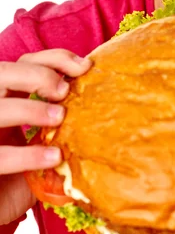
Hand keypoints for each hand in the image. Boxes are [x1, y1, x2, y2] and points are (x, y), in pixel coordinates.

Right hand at [0, 50, 90, 226]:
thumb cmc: (19, 175)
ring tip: (60, 118)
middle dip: (37, 75)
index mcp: (3, 98)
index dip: (53, 58)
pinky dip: (27, 155)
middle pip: (2, 73)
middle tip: (64, 92)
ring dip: (31, 108)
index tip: (84, 67)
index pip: (25, 62)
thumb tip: (105, 105)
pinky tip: (54, 158)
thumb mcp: (39, 143)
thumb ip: (59, 123)